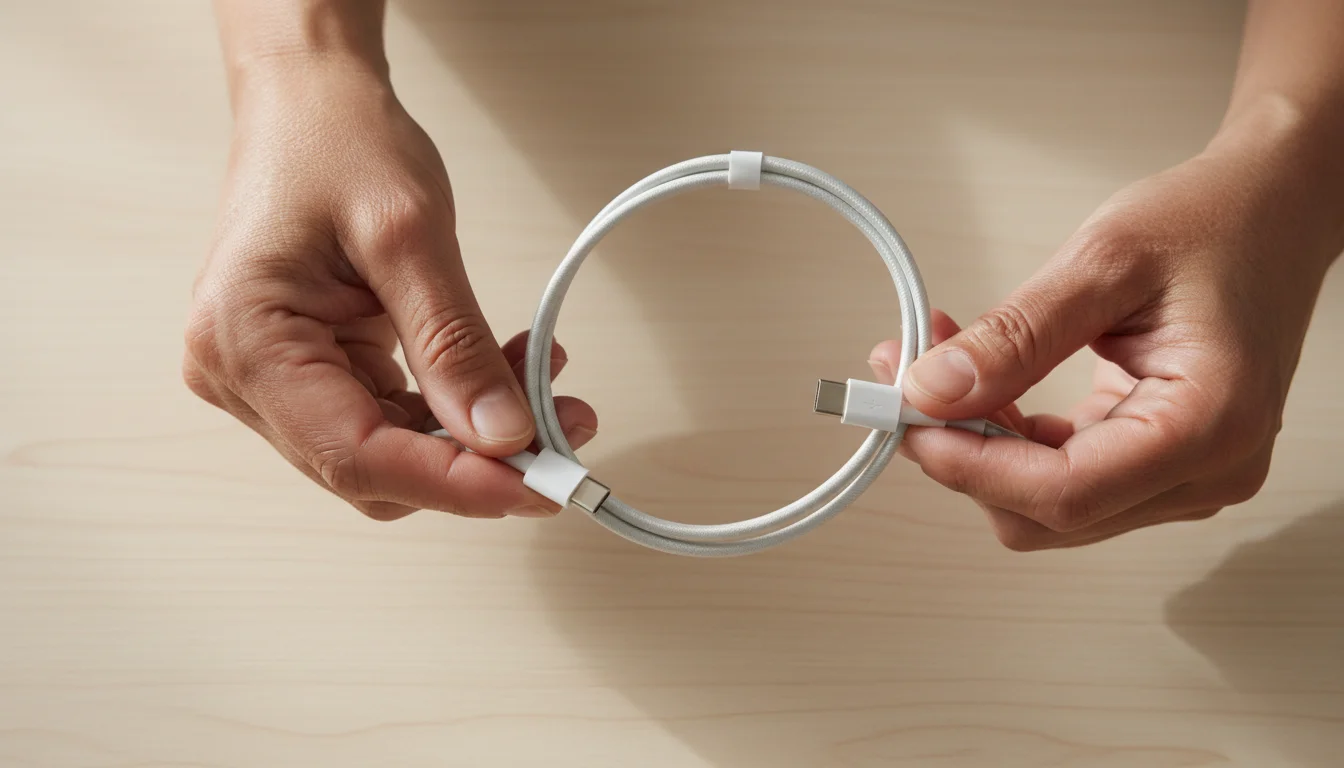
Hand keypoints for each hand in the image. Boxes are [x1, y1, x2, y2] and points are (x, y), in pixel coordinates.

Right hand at [183, 62, 595, 520]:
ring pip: (388, 451)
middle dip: (475, 463)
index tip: (540, 485)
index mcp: (244, 341)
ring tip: (546, 386)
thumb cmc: (339, 143)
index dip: (455, 483)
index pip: (356, 453)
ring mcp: (273, 378)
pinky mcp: (310, 370)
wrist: (310, 102)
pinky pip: (389, 416)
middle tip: (565, 435)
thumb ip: (453, 344)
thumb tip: (503, 436)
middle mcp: (242, 375)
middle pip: (371, 467)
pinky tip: (506, 372)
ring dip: (472, 435)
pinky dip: (454, 406)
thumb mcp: (410, 235)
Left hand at [869, 102, 1339, 549]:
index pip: (1064, 492)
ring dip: (979, 445)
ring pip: (1047, 502)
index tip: (907, 414)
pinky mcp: (1159, 462)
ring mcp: (1185, 476)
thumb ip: (1016, 335)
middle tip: (907, 378)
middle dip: (964, 453)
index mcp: (1209, 426)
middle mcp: (1206, 471)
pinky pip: (1063, 475)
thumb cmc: (1213, 222)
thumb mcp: (1104, 261)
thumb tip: (933, 390)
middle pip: (1049, 511)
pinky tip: (979, 382)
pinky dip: (1008, 437)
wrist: (1271, 210)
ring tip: (936, 365)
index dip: (968, 465)